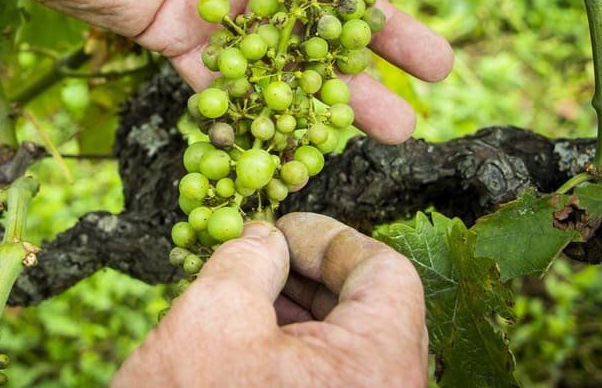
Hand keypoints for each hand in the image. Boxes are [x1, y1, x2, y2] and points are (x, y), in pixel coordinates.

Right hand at [112, 214, 427, 387]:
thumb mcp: (216, 311)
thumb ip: (251, 257)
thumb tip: (265, 239)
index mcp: (376, 368)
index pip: (385, 273)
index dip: (329, 238)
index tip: (281, 230)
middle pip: (370, 310)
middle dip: (308, 274)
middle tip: (257, 257)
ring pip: (347, 347)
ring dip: (298, 312)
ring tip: (242, 296)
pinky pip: (328, 379)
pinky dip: (293, 351)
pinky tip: (246, 340)